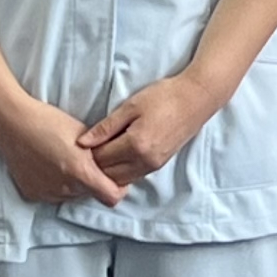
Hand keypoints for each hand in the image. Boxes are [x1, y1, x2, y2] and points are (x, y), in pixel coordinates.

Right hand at [0, 93, 126, 206]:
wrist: (11, 122)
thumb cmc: (48, 120)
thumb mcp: (83, 133)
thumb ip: (99, 154)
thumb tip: (111, 165)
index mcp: (80, 171)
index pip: (112, 197)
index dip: (118, 188)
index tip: (115, 176)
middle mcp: (65, 188)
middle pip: (91, 194)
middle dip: (93, 181)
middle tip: (86, 161)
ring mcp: (47, 193)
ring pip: (71, 195)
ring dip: (73, 183)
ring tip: (63, 160)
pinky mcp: (32, 193)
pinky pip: (53, 194)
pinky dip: (55, 184)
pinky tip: (48, 165)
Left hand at [80, 72, 222, 192]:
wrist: (196, 99)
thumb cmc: (163, 97)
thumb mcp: (131, 106)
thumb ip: (106, 127)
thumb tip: (82, 142)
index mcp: (135, 145)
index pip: (101, 159)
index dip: (87, 152)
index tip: (81, 143)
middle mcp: (145, 161)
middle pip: (109, 175)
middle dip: (95, 165)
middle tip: (88, 149)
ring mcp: (153, 166)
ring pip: (121, 180)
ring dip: (108, 170)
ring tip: (102, 152)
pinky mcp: (159, 165)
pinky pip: (134, 176)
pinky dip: (121, 171)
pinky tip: (117, 156)